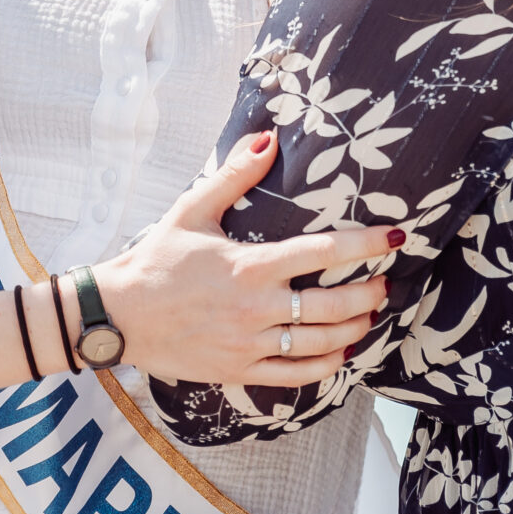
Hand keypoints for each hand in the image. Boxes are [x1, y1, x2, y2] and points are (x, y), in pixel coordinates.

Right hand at [96, 132, 394, 386]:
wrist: (119, 315)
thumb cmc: (156, 259)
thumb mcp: (192, 209)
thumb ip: (234, 175)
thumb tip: (269, 138)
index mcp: (249, 266)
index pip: (323, 252)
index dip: (366, 245)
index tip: (394, 238)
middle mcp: (256, 308)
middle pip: (333, 303)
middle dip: (369, 291)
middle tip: (386, 282)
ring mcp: (250, 344)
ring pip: (321, 342)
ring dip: (356, 328)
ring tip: (371, 314)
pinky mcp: (240, 370)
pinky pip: (296, 375)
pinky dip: (328, 366)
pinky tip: (344, 354)